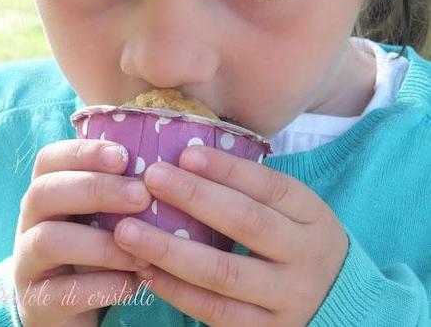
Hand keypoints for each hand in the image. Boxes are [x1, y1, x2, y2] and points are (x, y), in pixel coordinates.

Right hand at [13, 139, 152, 326]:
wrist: (75, 304)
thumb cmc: (99, 242)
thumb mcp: (105, 212)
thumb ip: (122, 187)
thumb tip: (166, 167)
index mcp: (47, 190)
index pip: (50, 159)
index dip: (84, 153)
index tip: (123, 156)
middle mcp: (29, 221)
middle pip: (45, 192)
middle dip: (96, 189)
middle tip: (142, 196)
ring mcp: (27, 263)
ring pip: (48, 241)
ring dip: (102, 245)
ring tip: (143, 253)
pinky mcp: (36, 303)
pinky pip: (60, 292)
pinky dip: (101, 286)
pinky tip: (133, 283)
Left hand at [114, 145, 347, 326]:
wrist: (336, 303)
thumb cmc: (298, 244)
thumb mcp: (296, 213)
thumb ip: (255, 192)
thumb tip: (189, 159)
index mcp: (312, 217)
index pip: (269, 186)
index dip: (226, 169)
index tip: (185, 154)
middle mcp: (305, 256)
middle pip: (246, 222)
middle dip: (195, 197)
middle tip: (152, 178)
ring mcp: (288, 299)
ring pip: (224, 273)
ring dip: (171, 250)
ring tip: (128, 230)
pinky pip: (215, 312)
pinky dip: (177, 291)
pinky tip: (146, 271)